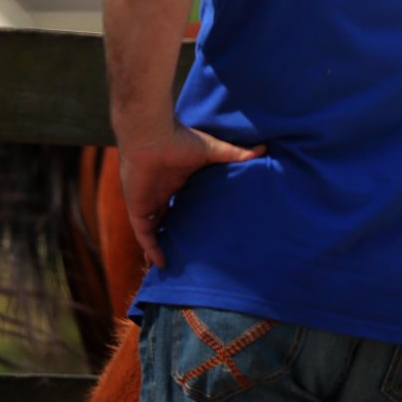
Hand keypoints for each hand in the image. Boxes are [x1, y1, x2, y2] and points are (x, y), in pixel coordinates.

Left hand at [119, 124, 266, 268]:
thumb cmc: (180, 139)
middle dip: (174, 232)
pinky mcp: (138, 209)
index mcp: (176, 179)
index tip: (203, 225)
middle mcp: (161, 192)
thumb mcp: (213, 150)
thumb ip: (236, 153)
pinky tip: (161, 263)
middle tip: (190, 250)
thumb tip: (263, 149)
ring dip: (161, 244)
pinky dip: (151, 248)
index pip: (181, 200)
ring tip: (175, 263)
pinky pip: (144, 234)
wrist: (152, 137)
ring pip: (153, 229)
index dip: (189, 213)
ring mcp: (148, 201)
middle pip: (166, 218)